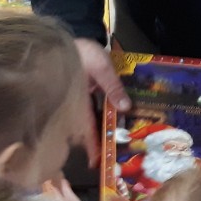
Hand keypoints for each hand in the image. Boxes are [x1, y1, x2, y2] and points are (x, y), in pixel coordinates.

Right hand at [74, 38, 130, 166]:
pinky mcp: (86, 93)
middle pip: (87, 128)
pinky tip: (115, 119)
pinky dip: (104, 115)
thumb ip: (112, 87)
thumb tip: (125, 108)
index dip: (90, 145)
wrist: (74, 37)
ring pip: (92, 119)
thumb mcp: (101, 67)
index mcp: (77, 100)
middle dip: (97, 143)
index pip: (84, 128)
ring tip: (115, 143)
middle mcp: (78, 103)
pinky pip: (95, 108)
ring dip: (101, 130)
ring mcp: (81, 98)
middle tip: (108, 158)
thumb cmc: (84, 52)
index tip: (95, 162)